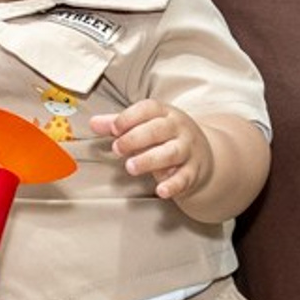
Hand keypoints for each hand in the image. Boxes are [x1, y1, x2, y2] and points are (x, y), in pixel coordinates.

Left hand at [92, 97, 212, 203]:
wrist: (205, 156)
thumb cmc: (168, 138)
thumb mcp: (147, 126)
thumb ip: (120, 125)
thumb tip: (93, 123)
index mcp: (166, 114)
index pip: (149, 109)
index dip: (129, 117)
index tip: (114, 129)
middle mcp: (179, 129)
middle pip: (158, 129)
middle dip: (135, 138)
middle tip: (117, 148)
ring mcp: (188, 150)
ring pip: (170, 153)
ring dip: (149, 160)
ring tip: (130, 167)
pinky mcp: (193, 172)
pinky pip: (183, 178)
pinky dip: (172, 185)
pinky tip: (160, 190)